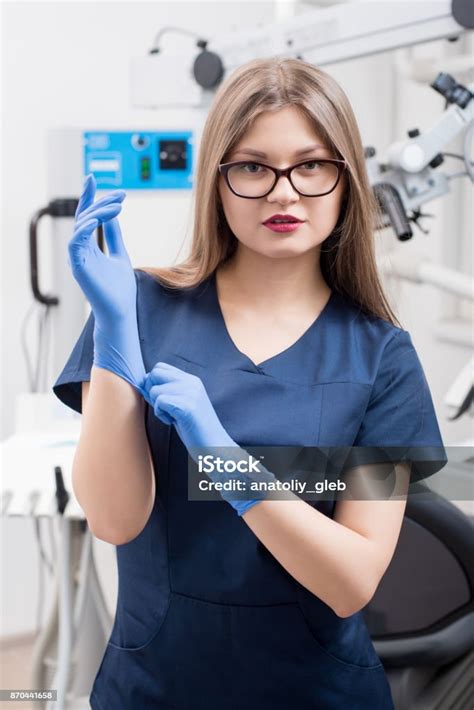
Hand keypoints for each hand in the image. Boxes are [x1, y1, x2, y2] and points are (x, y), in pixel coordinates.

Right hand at [68, 174, 146, 394]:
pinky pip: (75, 242)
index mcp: (89, 246)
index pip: (85, 215)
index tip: (94, 177)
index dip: (89, 196)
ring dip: (98, 211)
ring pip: (80, 225)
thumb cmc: (120, 290)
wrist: (121, 314)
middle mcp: (80, 250)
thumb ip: (113, 235)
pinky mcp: (79, 267)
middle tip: (120, 194)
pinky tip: (98, 218)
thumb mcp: (120, 254)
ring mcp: (78, 258)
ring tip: (117, 206)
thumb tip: (113, 214)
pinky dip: (85, 228)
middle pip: (83, 216)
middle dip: (98, 200)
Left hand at [143, 362, 234, 452]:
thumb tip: (144, 382)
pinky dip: (161, 414)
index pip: (160, 367)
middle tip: (163, 408)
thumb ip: (169, 391)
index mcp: (191, 380)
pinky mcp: (186, 406)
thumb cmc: (196, 429)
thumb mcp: (183, 404)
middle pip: (155, 373)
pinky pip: (159, 402)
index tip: (160, 400)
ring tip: (172, 417)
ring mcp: (190, 393)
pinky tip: (173, 421)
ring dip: (157, 407)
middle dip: (151, 390)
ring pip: (154, 390)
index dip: (153, 383)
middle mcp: (191, 382)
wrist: (215, 446)